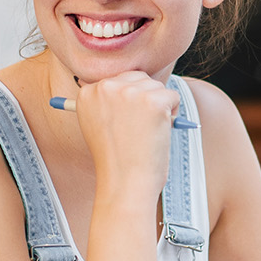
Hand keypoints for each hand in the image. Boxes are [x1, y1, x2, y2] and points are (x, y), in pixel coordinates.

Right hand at [73, 71, 177, 212]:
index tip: (124, 123)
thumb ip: (109, 104)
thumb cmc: (116, 160)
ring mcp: (129, 92)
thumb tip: (134, 87)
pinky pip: (173, 96)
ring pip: (157, 86)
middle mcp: (105, 88)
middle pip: (139, 77)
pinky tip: (158, 132)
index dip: (129, 102)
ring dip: (160, 107)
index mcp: (87, 93)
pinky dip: (173, 113)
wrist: (125, 183)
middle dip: (147, 99)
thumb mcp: (101, 126)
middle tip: (140, 128)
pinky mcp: (152, 100)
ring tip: (146, 133)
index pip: (119, 80)